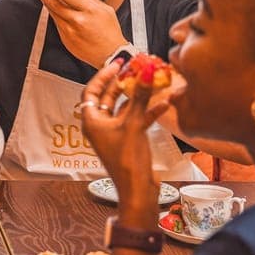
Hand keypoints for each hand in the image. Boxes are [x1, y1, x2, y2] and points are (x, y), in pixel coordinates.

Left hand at [38, 0, 126, 67]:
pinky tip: (58, 13)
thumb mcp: (105, 10)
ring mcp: (70, 31)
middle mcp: (77, 20)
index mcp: (89, 10)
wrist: (110, 54)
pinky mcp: (66, 40)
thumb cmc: (110, 32)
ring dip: (48, 6)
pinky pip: (57, 25)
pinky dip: (56, 17)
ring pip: (53, 15)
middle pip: (54, 4)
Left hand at [79, 61, 167, 218]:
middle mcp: (99, 126)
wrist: (137, 189)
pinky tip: (163, 104)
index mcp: (91, 121)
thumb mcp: (134, 123)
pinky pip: (134, 121)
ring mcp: (113, 134)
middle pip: (107, 98)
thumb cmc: (128, 159)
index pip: (91, 92)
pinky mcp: (127, 141)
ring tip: (148, 82)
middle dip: (120, 84)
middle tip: (132, 70)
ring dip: (136, 97)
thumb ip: (139, 97)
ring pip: (122, 109)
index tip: (117, 64)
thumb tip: (144, 72)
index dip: (103, 76)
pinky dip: (146, 112)